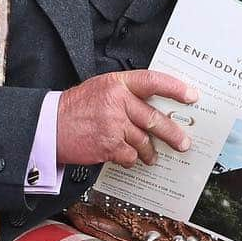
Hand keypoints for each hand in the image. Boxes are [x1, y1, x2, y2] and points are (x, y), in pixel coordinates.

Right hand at [56, 70, 198, 167]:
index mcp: (117, 83)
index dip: (175, 88)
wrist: (49, 126)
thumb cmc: (76, 108)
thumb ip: (127, 93)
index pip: (152, 81)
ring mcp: (114, 124)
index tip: (192, 96)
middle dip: (173, 134)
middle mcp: (117, 101)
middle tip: (183, 143)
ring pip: (144, 140)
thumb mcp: (101, 88)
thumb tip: (156, 105)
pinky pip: (130, 155)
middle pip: (154, 119)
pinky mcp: (109, 145)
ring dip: (150, 151)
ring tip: (152, 156)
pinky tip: (128, 158)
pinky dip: (131, 159)